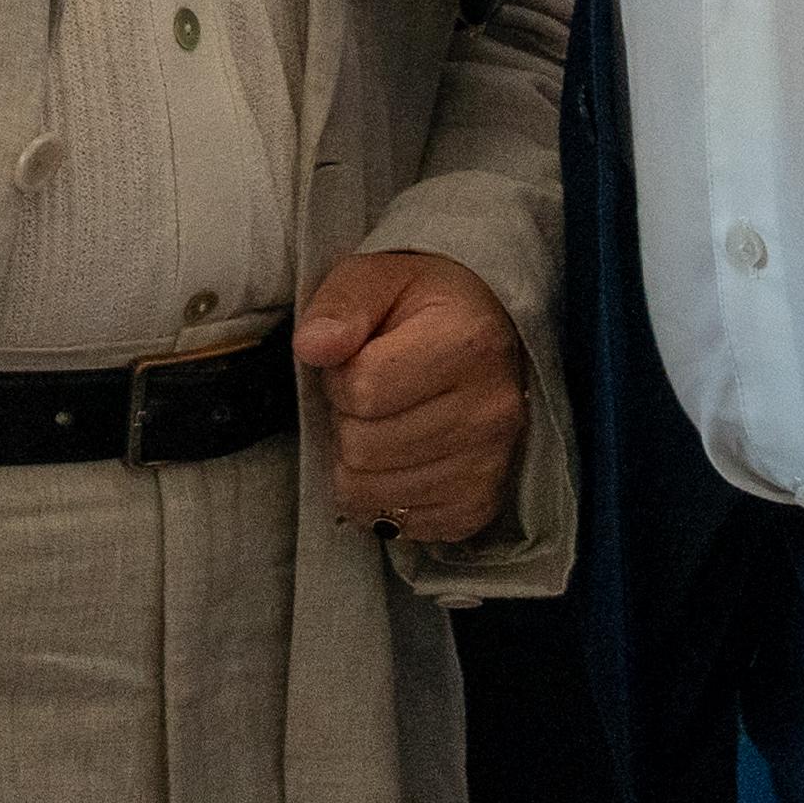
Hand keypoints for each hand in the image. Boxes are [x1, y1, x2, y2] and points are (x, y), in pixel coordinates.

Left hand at [291, 248, 527, 546]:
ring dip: (360, 463)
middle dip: (348, 421)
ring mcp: (489, 466)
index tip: (360, 359)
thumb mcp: (377, 278)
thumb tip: (312, 347)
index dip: (340, 377)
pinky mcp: (478, 507)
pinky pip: (397, 524)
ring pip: (372, 493)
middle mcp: (491, 411)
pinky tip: (401, 458)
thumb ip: (341, 305)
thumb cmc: (424, 306)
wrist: (488, 335)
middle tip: (371, 397)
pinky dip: (383, 496)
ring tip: (386, 425)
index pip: (362, 389)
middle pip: (363, 448)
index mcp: (468, 343)